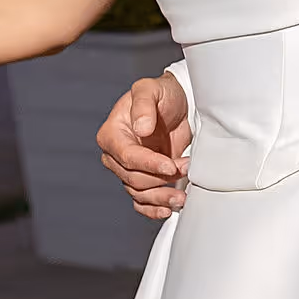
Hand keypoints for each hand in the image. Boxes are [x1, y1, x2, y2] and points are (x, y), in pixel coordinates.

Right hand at [96, 70, 190, 219]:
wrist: (180, 104)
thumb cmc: (162, 94)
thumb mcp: (151, 89)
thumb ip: (143, 105)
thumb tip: (140, 128)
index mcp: (112, 134)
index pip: (127, 157)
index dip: (148, 164)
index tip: (170, 166)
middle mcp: (116, 155)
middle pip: (133, 178)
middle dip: (160, 179)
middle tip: (185, 168)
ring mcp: (130, 170)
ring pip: (139, 193)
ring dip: (161, 196)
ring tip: (182, 196)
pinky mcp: (145, 179)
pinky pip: (142, 202)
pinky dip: (153, 209)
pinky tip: (168, 209)